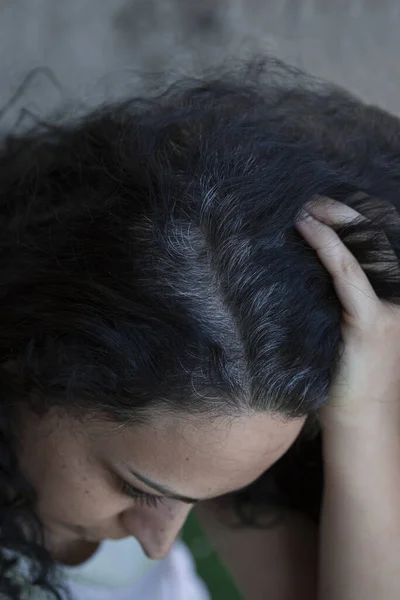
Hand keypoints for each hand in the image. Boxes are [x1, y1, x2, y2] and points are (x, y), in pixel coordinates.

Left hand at [296, 199, 399, 430]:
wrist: (356, 416)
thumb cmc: (341, 372)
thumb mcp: (338, 324)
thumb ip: (332, 294)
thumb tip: (301, 264)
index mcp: (388, 292)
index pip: (377, 240)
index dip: (351, 215)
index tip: (318, 203)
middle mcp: (396, 293)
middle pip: (375, 235)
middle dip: (342, 211)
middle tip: (307, 199)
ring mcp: (388, 307)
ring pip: (365, 247)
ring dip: (334, 221)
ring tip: (303, 208)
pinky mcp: (372, 323)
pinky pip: (350, 275)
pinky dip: (330, 248)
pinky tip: (309, 231)